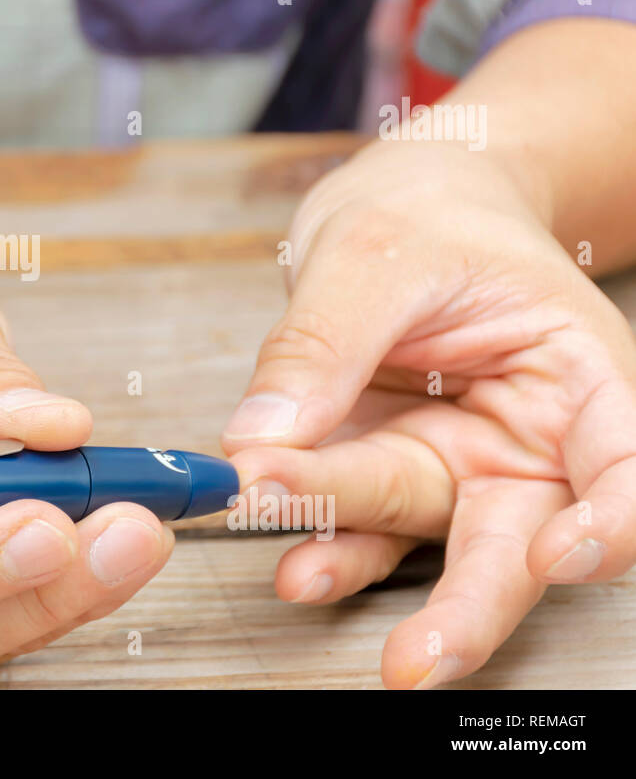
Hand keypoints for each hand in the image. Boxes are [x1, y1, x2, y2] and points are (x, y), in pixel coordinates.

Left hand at [221, 139, 635, 687]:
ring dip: (359, 551)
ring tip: (300, 570)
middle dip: (470, 604)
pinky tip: (294, 562)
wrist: (404, 205)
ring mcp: (456, 462)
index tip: (561, 554)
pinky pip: (363, 521)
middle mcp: (527, 439)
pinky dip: (327, 542)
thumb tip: (263, 436)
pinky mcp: (389, 470)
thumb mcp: (374, 253)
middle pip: (517, 538)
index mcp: (578, 376)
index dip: (612, 522)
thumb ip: (325, 342)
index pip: (624, 464)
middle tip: (420, 657)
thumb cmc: (427, 215)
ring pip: (420, 528)